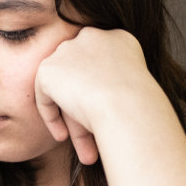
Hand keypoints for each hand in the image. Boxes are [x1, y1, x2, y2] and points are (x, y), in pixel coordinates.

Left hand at [33, 27, 161, 164]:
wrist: (127, 105)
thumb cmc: (140, 105)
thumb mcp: (133, 88)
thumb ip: (112, 85)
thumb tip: (97, 101)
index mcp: (119, 38)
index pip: (101, 64)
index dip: (102, 91)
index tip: (108, 113)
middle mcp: (92, 37)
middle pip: (81, 75)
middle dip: (85, 107)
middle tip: (95, 134)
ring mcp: (67, 50)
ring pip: (65, 88)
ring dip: (71, 118)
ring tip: (83, 148)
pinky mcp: (48, 68)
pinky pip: (45, 96)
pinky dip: (51, 116)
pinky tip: (62, 136)